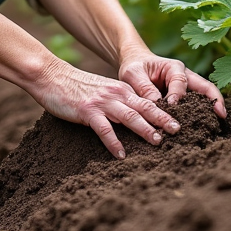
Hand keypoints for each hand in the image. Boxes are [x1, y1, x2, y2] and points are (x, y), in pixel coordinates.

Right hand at [29, 59, 182, 159]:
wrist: (51, 75)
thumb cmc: (76, 86)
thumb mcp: (103, 90)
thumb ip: (118, 101)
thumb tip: (134, 118)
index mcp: (122, 89)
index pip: (148, 101)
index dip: (165, 112)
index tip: (178, 123)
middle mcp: (116, 93)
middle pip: (145, 107)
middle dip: (163, 120)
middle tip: (178, 132)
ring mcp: (102, 102)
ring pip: (130, 116)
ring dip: (145, 129)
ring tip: (158, 142)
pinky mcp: (87, 111)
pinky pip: (104, 129)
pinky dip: (114, 142)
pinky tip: (121, 154)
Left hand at [118, 48, 226, 118]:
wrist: (135, 65)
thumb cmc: (134, 67)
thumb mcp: (133, 75)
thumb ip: (144, 89)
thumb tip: (156, 105)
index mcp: (173, 67)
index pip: (180, 82)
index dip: (177, 95)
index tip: (172, 106)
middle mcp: (185, 75)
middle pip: (205, 86)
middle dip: (214, 99)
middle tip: (221, 115)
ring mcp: (187, 87)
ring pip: (205, 96)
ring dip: (212, 108)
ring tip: (218, 124)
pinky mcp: (185, 97)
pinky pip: (197, 104)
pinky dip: (202, 114)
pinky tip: (204, 127)